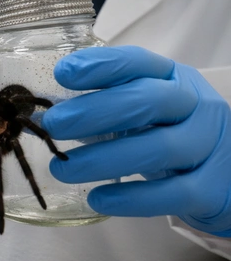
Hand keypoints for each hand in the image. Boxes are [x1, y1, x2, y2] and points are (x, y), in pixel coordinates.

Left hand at [41, 46, 230, 236]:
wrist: (228, 174)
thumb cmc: (171, 132)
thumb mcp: (144, 109)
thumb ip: (103, 106)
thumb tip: (46, 114)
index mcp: (172, 78)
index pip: (138, 62)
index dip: (101, 65)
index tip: (63, 73)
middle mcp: (195, 105)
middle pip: (147, 101)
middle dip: (94, 112)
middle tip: (53, 125)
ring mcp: (208, 145)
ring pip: (158, 148)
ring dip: (103, 159)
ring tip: (62, 169)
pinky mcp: (212, 188)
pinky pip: (171, 193)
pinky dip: (131, 198)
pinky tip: (98, 198)